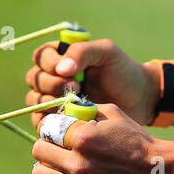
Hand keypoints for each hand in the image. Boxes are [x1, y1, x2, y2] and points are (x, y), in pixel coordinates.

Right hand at [24, 38, 158, 122]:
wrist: (140, 99)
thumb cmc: (123, 71)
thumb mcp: (106, 53)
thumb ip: (83, 52)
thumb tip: (60, 69)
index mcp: (62, 56)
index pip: (41, 56)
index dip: (50, 64)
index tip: (71, 71)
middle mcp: (54, 77)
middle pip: (34, 79)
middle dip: (51, 83)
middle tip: (76, 87)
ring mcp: (55, 99)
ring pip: (34, 100)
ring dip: (49, 101)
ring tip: (73, 103)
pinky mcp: (60, 120)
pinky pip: (41, 121)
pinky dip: (50, 120)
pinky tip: (69, 117)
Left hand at [31, 104, 171, 173]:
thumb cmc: (138, 142)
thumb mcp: (114, 114)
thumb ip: (85, 111)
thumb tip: (62, 112)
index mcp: (83, 137)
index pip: (46, 128)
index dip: (51, 128)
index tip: (59, 132)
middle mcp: (77, 163)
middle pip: (38, 151)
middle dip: (47, 146)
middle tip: (59, 149)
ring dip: (46, 169)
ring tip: (59, 167)